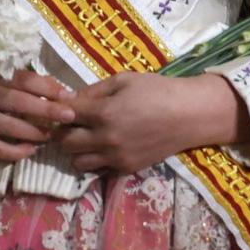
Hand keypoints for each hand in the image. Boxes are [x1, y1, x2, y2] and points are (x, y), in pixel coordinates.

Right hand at [0, 66, 75, 162]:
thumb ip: (15, 79)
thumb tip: (56, 90)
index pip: (21, 78)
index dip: (46, 86)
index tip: (67, 94)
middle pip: (18, 103)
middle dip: (47, 110)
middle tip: (69, 116)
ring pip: (10, 128)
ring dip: (35, 133)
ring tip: (51, 135)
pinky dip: (18, 151)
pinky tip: (30, 150)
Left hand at [60, 73, 247, 174]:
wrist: (190, 115)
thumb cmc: (157, 90)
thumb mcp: (123, 80)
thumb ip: (93, 91)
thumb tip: (69, 99)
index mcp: (103, 113)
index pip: (65, 114)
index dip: (60, 108)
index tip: (62, 105)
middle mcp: (105, 139)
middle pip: (64, 142)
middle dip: (63, 131)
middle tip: (71, 123)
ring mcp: (116, 157)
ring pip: (77, 162)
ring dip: (76, 150)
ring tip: (86, 137)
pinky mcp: (127, 168)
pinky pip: (98, 169)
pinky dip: (95, 160)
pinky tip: (103, 147)